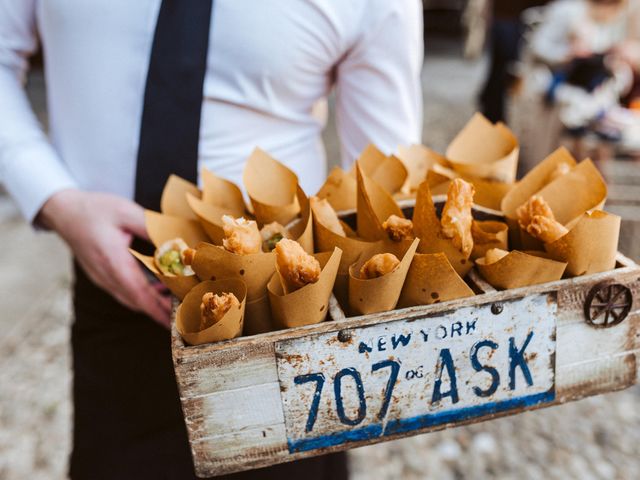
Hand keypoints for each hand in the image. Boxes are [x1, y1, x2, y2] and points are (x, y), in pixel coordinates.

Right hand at [38, 189, 171, 327]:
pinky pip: (124, 292)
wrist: (63, 211)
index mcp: (113, 260)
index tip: (174, 318)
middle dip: (160, 311)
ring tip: (176, 303)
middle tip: (184, 313)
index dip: (157, 308)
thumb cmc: (95, 209)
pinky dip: (141, 296)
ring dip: (152, 305)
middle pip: (136, 301)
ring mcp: (102, 278)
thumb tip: (175, 241)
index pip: (138, 292)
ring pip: (130, 299)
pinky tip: (158, 288)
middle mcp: (106, 274)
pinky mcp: (101, 277)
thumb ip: (151, 228)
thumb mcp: (126, 212)